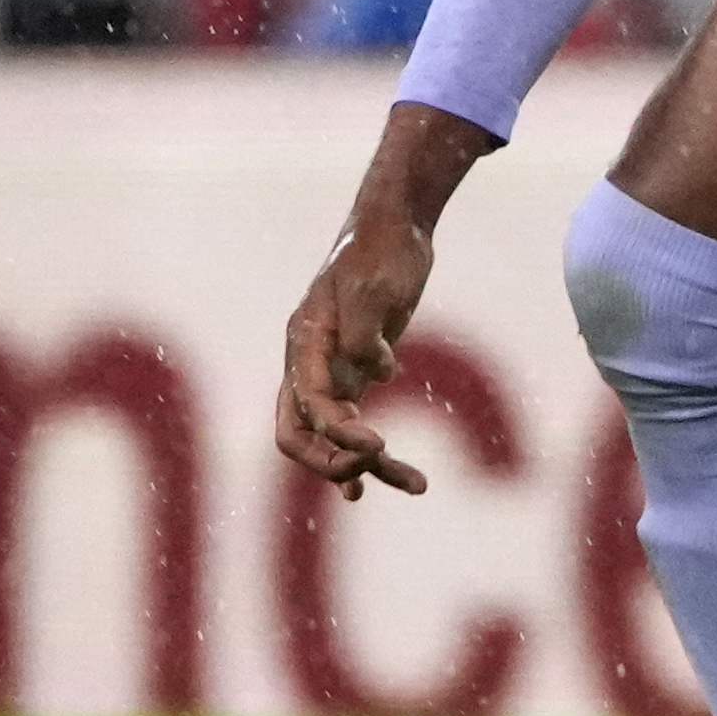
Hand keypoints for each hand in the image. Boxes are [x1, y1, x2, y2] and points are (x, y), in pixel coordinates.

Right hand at [276, 205, 435, 499]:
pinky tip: (392, 480)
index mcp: (304, 342)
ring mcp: (330, 371)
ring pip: (332, 437)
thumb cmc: (380, 253)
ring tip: (417, 485)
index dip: (337, 432)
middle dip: (332, 460)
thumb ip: (366, 331)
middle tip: (376, 464)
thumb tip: (377, 374)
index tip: (376, 445)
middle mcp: (308, 363)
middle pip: (300, 434)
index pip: (307, 404)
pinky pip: (354, 424)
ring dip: (365, 466)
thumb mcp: (374, 287)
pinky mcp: (356, 373)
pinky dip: (370, 453)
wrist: (395, 230)